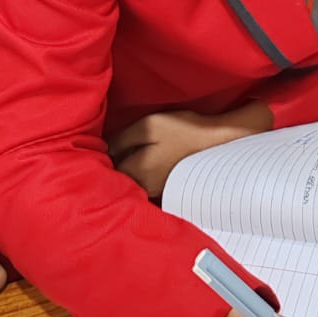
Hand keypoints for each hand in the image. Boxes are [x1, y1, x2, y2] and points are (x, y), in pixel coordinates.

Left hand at [108, 103, 272, 196]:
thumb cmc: (182, 131)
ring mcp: (156, 190)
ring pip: (131, 182)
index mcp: (136, 172)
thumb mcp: (147, 126)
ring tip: (127, 153)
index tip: (99, 146)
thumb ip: (122, 139)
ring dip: (126, 171)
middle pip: (118, 179)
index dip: (101, 156)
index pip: (106, 169)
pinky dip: (140, 175)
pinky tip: (146, 162)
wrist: (218, 141)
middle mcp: (144, 187)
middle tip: (111, 149)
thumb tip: (103, 148)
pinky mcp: (167, 188)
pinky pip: (145, 184)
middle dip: (111, 167)